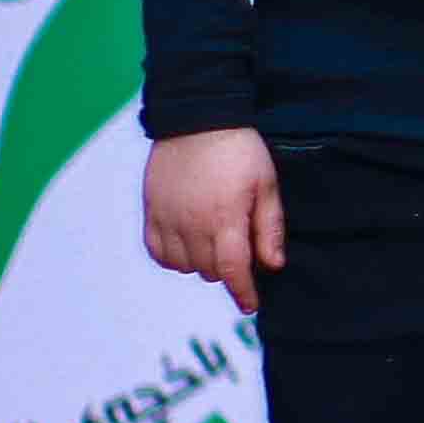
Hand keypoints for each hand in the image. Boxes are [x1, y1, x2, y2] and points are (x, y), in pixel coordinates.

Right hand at [143, 127, 283, 315]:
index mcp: (224, 218)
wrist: (196, 118)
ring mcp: (167, 218)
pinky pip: (157, 252)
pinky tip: (187, 243)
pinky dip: (173, 256)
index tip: (250, 304)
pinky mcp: (151, 210)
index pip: (232, 270)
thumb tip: (272, 266)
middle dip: (228, 269)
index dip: (243, 292)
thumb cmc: (239, 150)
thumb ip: (269, 228)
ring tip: (214, 241)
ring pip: (183, 266)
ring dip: (201, 263)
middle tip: (239, 250)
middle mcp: (191, 223)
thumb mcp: (266, 184)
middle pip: (209, 271)